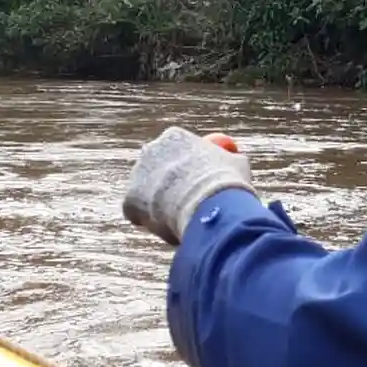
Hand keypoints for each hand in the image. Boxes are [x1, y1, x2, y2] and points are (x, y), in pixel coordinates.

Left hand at [123, 127, 255, 244]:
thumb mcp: (236, 164)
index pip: (177, 151)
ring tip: (182, 220)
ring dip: (159, 205)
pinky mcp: (130, 201)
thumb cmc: (226, 183)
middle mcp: (151, 150)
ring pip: (147, 194)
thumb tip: (234, 160)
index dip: (188, 169)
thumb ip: (229, 160)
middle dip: (168, 185)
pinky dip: (154, 224)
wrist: (209, 204)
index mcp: (175, 137)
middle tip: (184, 203)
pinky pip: (141, 216)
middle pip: (157, 170)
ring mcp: (138, 175)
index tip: (197, 183)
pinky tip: (172, 229)